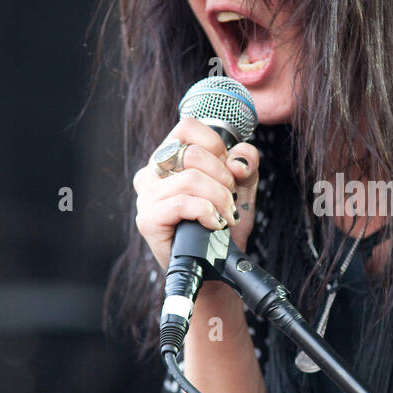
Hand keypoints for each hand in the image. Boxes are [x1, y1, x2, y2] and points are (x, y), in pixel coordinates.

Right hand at [133, 117, 260, 270]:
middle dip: (223, 178)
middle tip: (229, 200)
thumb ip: (245, 163)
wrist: (216, 266)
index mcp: (170, 158)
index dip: (216, 146)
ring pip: (191, 179)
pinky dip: (207, 213)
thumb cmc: (222, 225)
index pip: (188, 127)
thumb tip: (238, 159)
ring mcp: (147, 195)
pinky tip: (213, 224)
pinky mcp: (148, 218)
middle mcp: (153, 172)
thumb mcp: (241, 187)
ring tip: (225, 216)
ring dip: (219, 199)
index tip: (228, 171)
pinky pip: (184, 203)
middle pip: (193, 153)